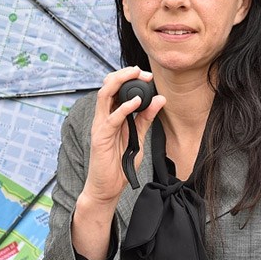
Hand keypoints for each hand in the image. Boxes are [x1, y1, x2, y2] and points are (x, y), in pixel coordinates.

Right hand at [82, 66, 165, 206]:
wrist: (107, 187)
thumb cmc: (119, 163)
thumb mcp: (138, 138)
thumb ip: (146, 119)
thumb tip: (160, 99)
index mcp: (111, 115)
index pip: (115, 88)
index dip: (129, 77)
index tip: (147, 75)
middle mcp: (103, 117)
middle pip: (107, 86)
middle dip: (124, 75)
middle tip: (142, 72)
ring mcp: (100, 126)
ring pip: (104, 95)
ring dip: (120, 82)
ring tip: (136, 76)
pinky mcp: (100, 137)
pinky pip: (111, 118)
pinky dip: (124, 108)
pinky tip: (136, 102)